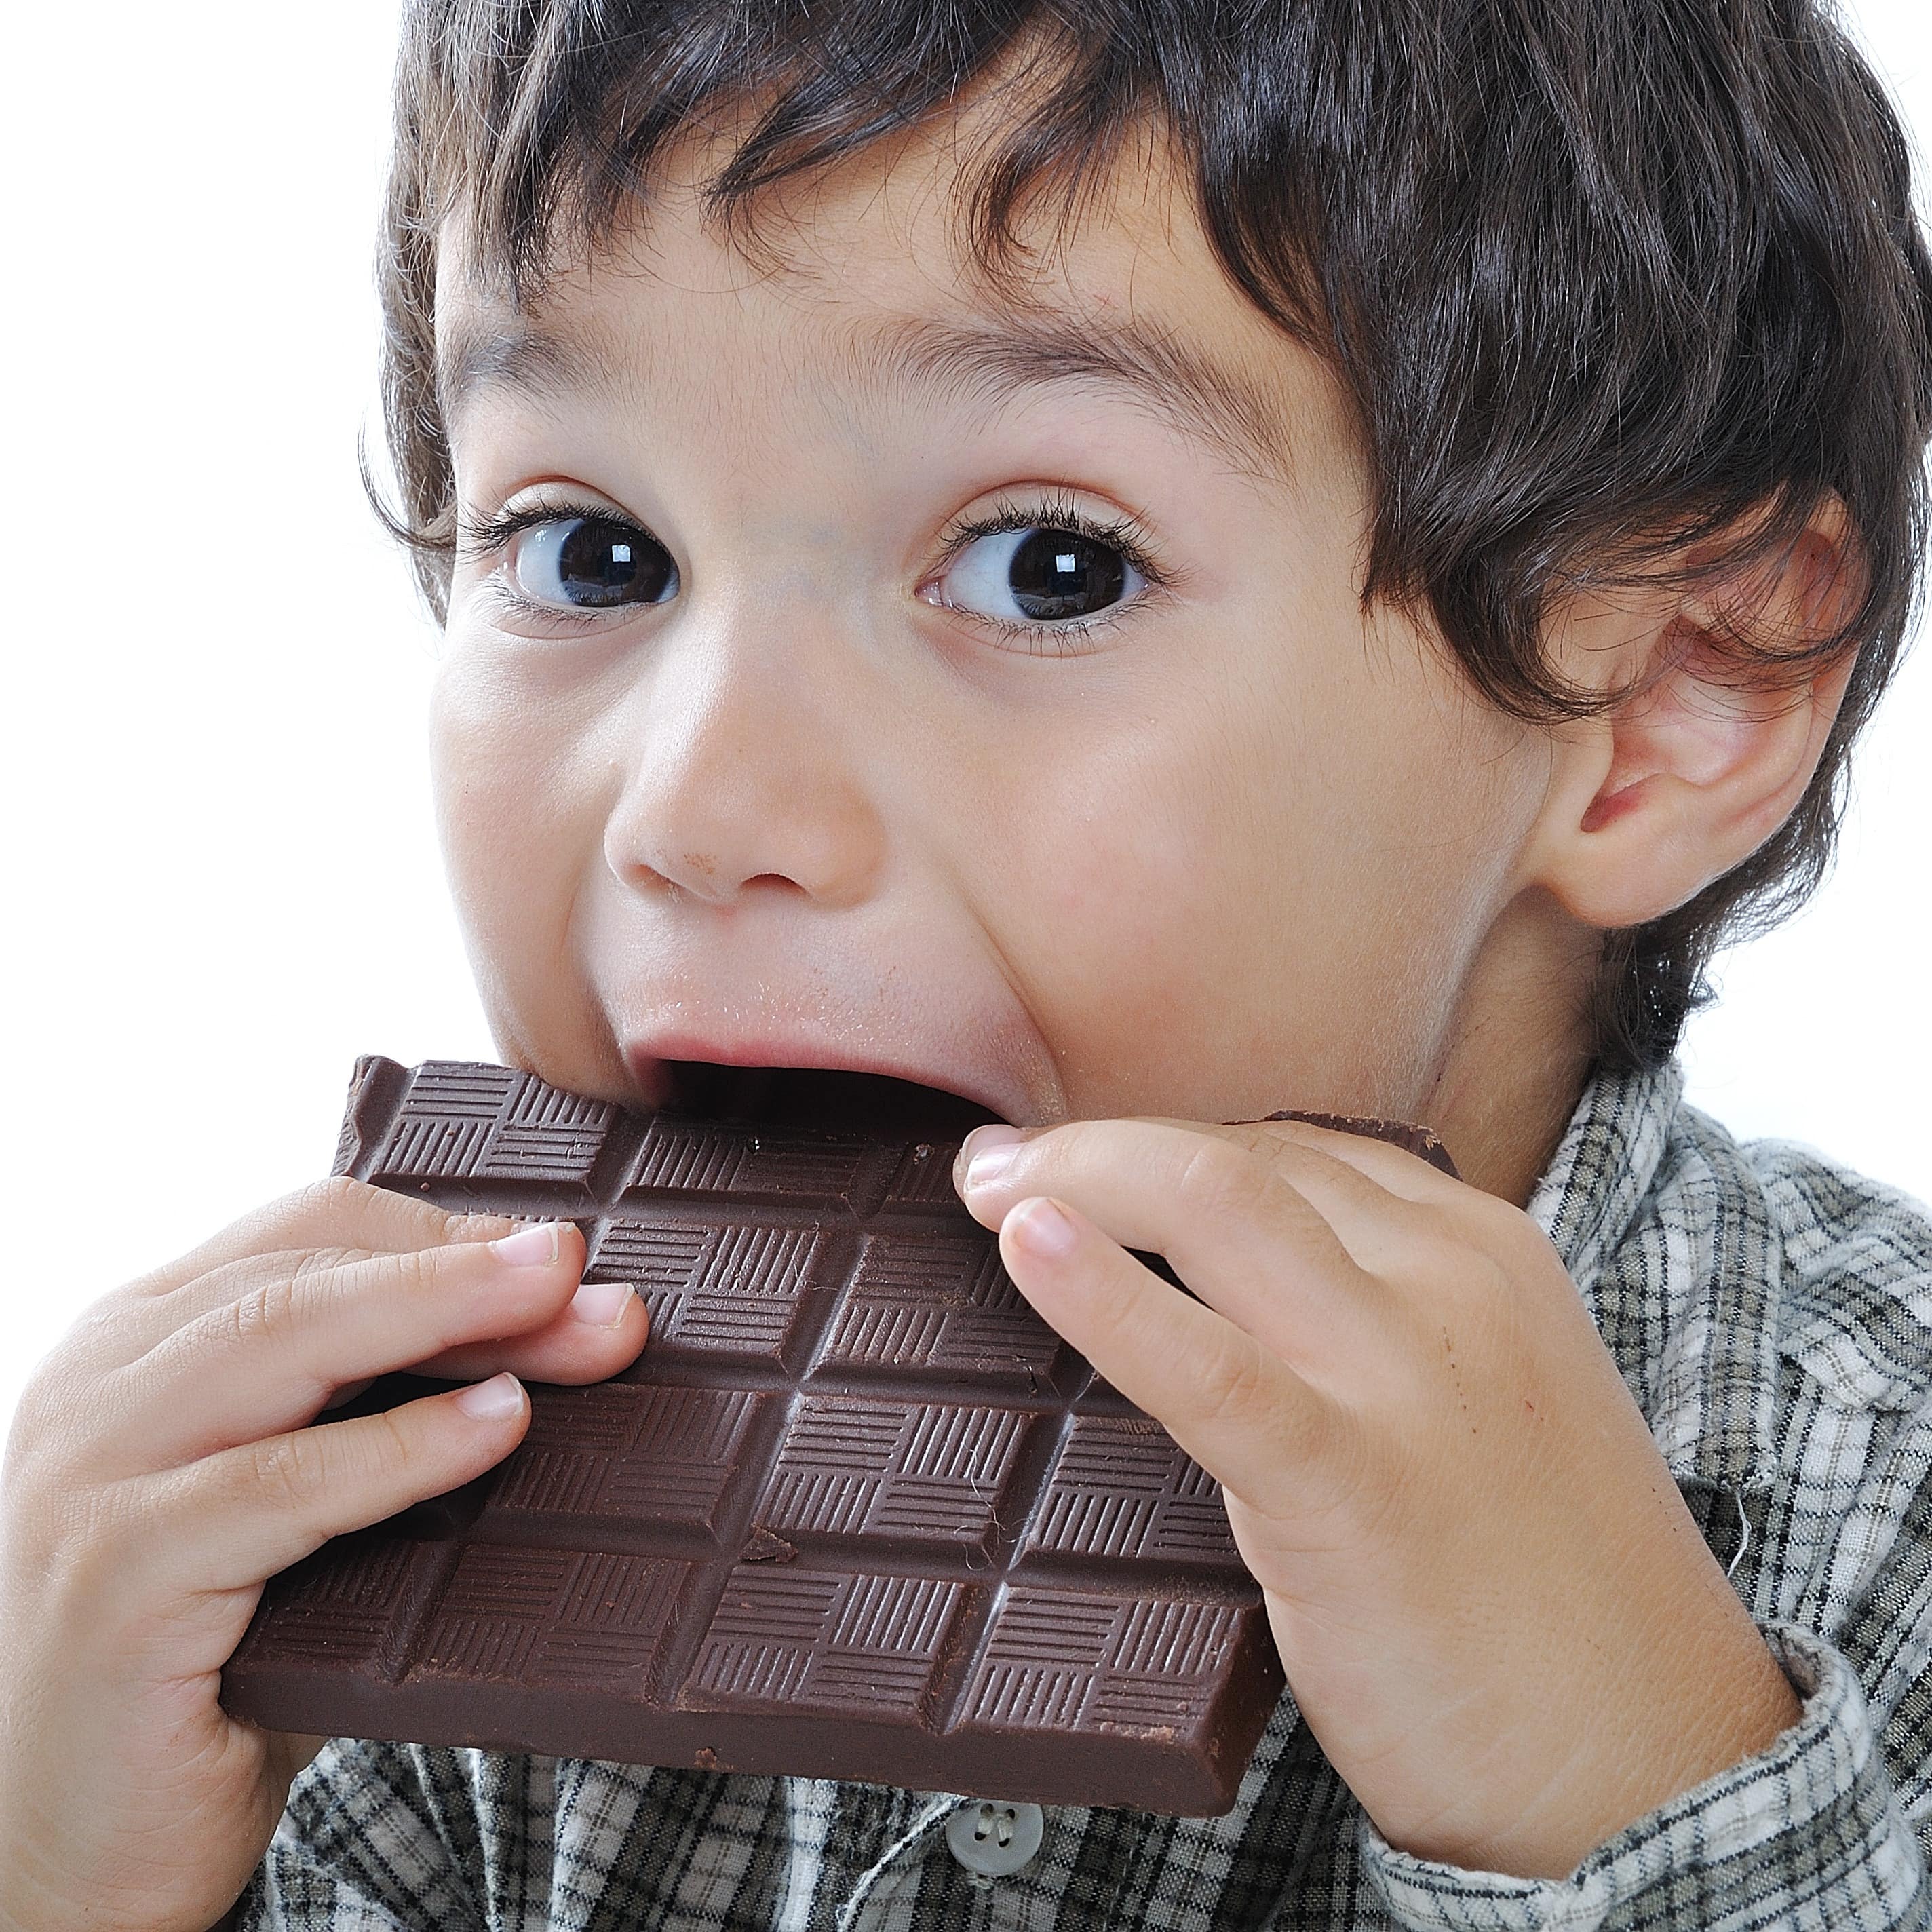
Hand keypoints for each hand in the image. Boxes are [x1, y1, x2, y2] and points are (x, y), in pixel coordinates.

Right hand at [0, 1177, 646, 1931]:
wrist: (82, 1851)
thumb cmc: (226, 1655)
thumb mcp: (313, 1501)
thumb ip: (393, 1403)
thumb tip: (574, 1323)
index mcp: (139, 1340)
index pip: (307, 1232)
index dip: (443, 1232)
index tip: (560, 1254)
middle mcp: (97, 1384)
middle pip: (308, 1273)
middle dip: (462, 1266)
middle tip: (580, 1267)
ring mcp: (89, 1475)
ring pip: (284, 1341)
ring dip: (444, 1316)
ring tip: (565, 1316)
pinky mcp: (112, 1581)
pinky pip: (276, 1487)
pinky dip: (399, 1450)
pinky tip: (496, 1428)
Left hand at [954, 1117, 1798, 1877]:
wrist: (1652, 1762)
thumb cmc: (1544, 1593)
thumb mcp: (1478, 1401)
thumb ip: (1376, 1321)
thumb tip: (1218, 1285)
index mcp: (1484, 1254)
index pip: (1294, 1148)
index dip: (1165, 1145)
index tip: (1078, 1166)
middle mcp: (1453, 1281)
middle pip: (1240, 1157)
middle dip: (1099, 1144)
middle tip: (993, 1163)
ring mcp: (1408, 1375)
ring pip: (1217, 1206)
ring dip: (1078, 1175)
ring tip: (983, 1187)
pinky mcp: (1356, 1481)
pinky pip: (1210, 1364)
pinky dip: (1103, 1294)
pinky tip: (1026, 1246)